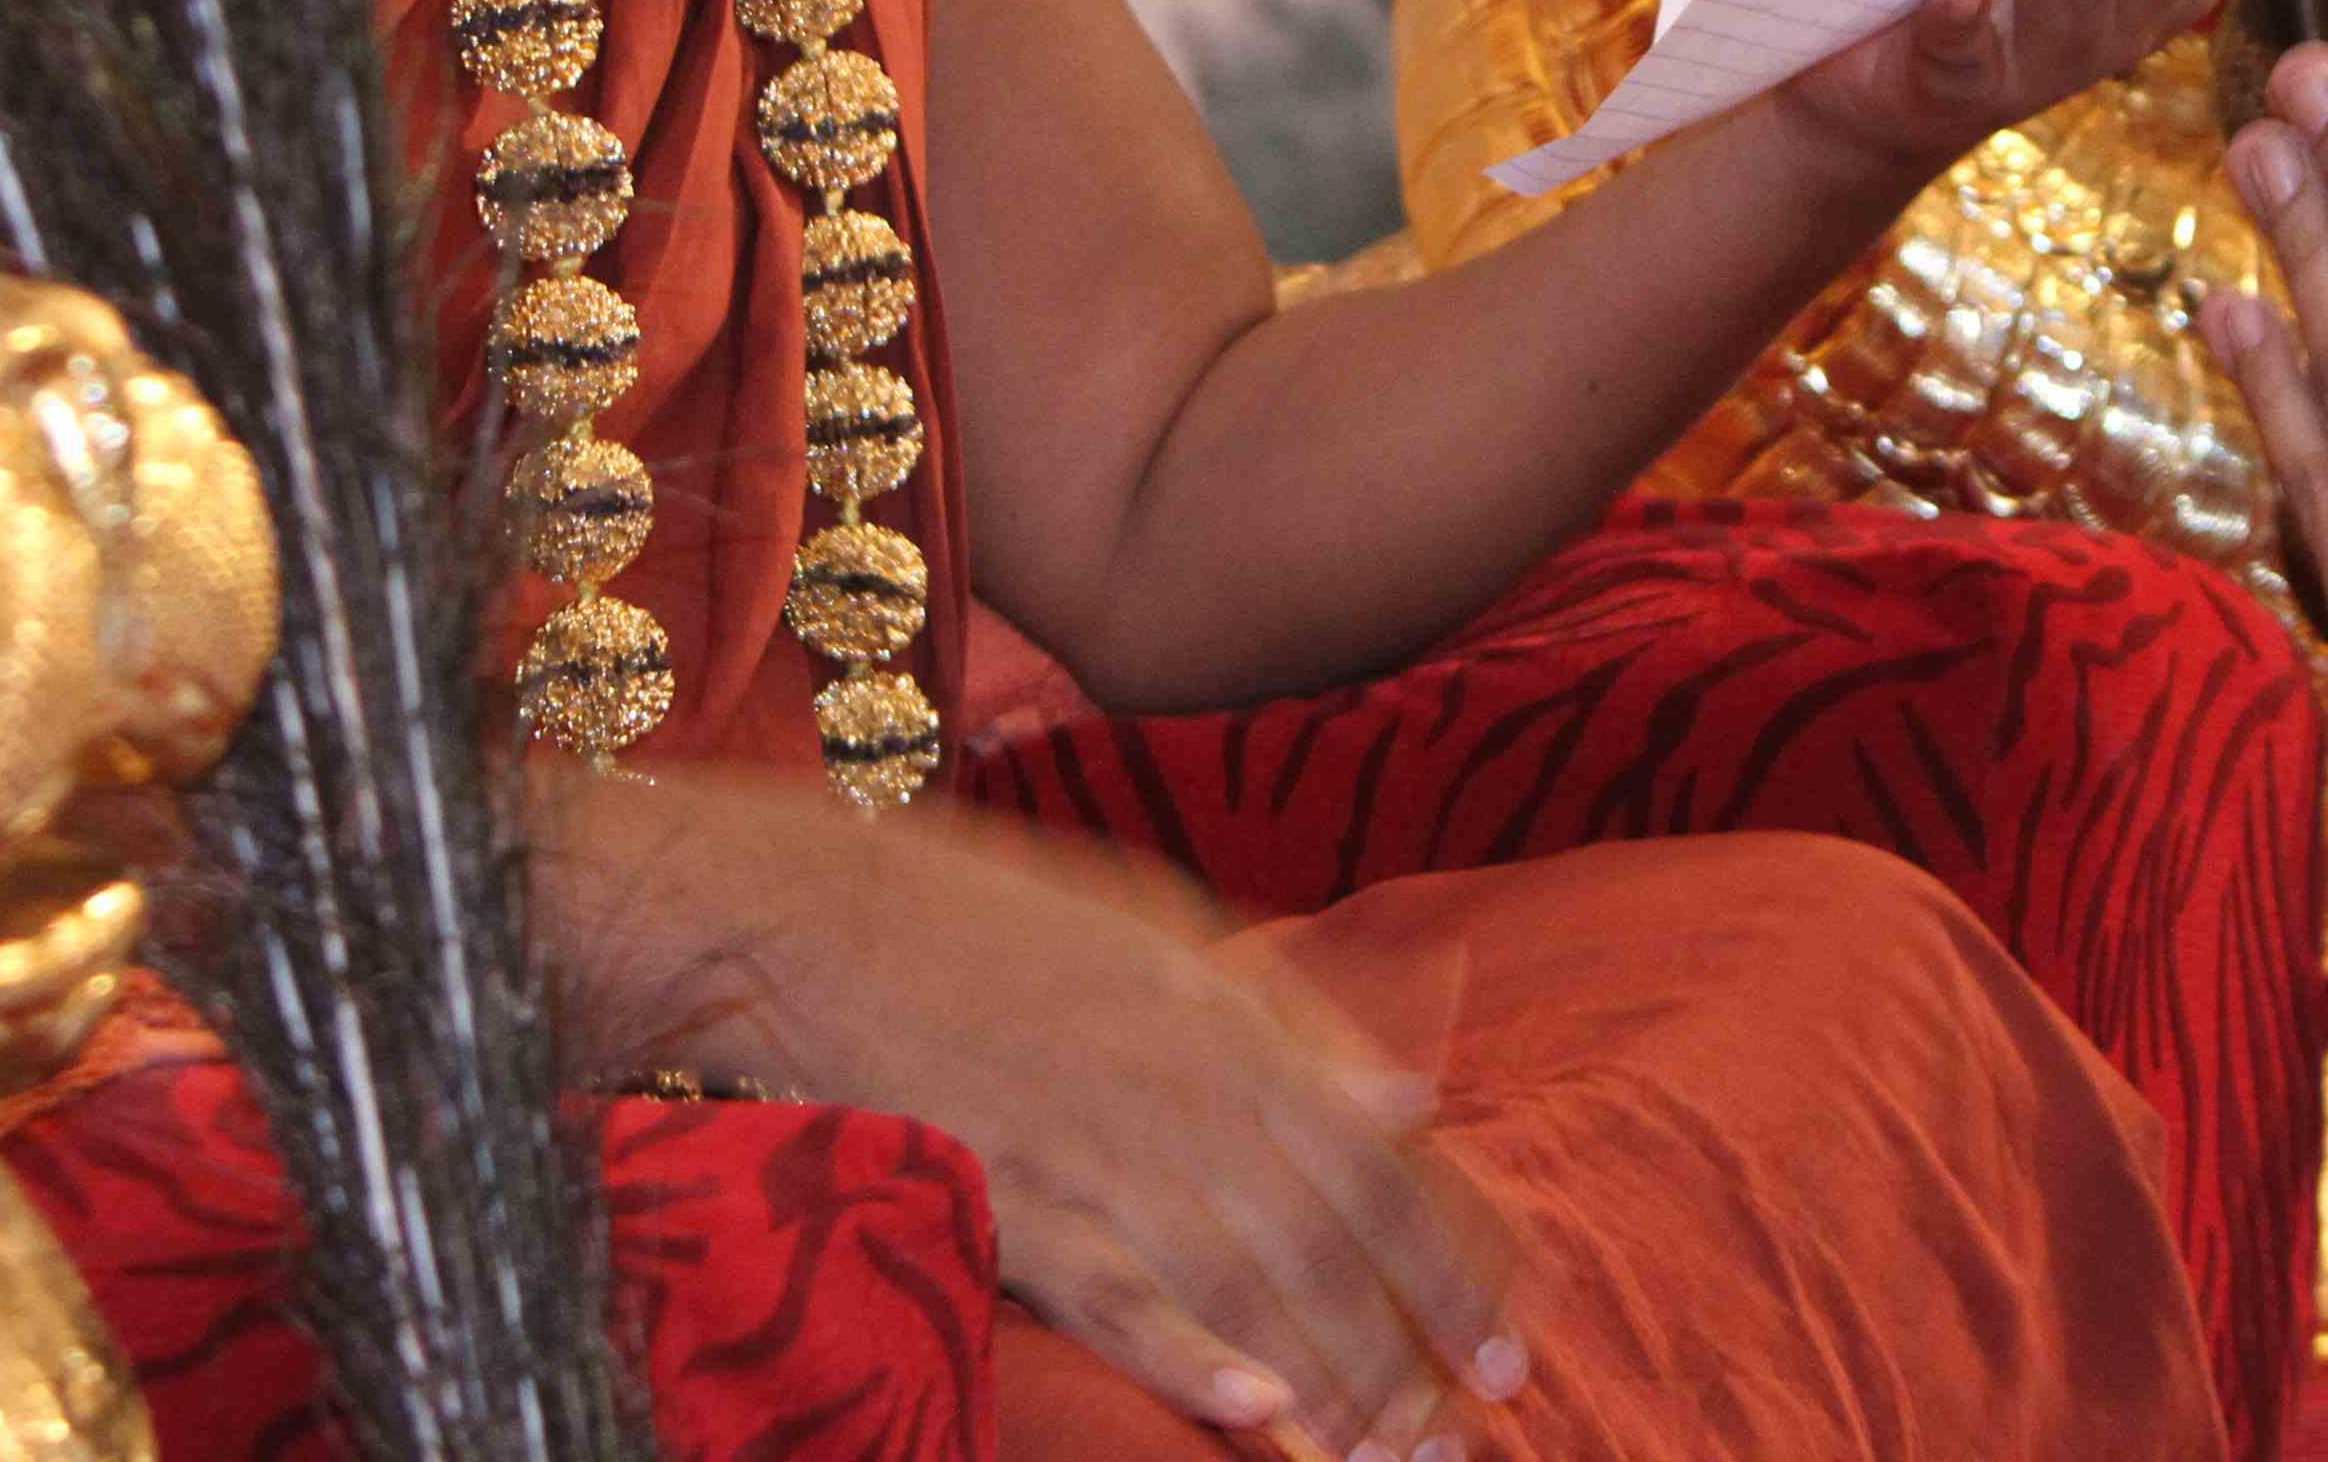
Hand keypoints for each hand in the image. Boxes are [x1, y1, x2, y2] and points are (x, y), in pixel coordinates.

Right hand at [548, 780, 1524, 1455]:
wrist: (817, 919)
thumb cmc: (993, 920)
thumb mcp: (1165, 935)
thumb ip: (1292, 1024)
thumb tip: (1407, 1097)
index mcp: (1233, 1022)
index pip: (1384, 1158)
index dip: (1457, 1253)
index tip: (1511, 1330)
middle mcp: (1187, 1091)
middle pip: (1331, 1239)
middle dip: (1416, 1343)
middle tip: (1478, 1425)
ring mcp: (1100, 1155)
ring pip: (1247, 1286)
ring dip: (1334, 1380)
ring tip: (1397, 1453)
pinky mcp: (1013, 1208)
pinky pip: (1118, 1302)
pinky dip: (1193, 1359)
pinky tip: (1263, 1414)